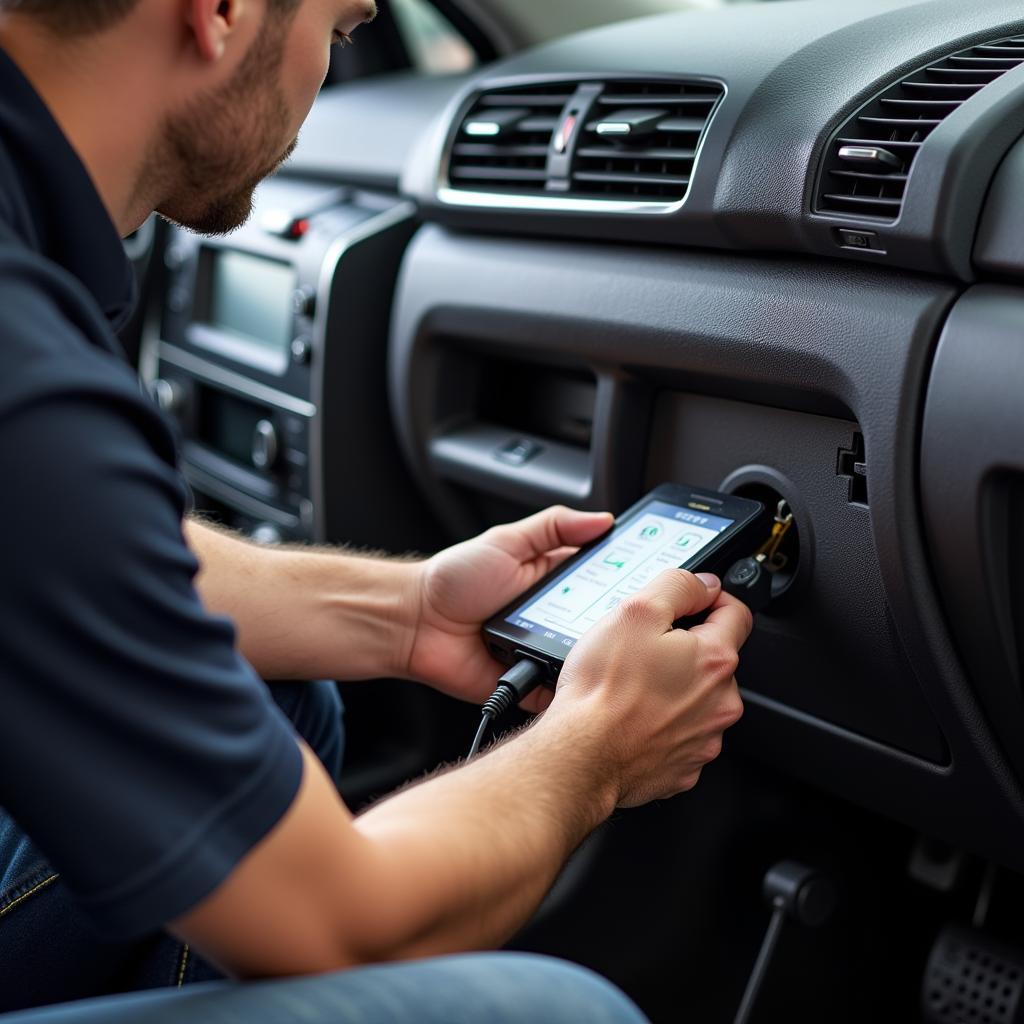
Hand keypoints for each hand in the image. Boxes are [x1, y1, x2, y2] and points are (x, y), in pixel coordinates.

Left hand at [406, 506, 613, 710]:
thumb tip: (602, 519)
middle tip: (633, 615)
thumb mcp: (507, 541)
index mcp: (555, 581)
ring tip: (604, 646)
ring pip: (585, 658)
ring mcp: (542, 651)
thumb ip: (554, 526)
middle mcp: (555, 617)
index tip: (651, 576)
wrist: (415, 622)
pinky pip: (558, 691)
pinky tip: (578, 676)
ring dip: (594, 653)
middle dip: (616, 621)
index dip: (627, 580)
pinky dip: (569, 687)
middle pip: (601, 623)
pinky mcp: (530, 684)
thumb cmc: (452, 580)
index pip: (604, 581)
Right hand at [543, 569, 750, 806]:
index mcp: (715, 661)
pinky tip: (633, 716)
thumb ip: (678, 586)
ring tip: (632, 686)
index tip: (686, 604)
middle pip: (713, 659)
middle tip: (642, 650)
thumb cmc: (603, 691)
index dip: (708, 600)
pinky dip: (660, 722)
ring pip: (696, 698)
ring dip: (672, 687)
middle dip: (683, 649)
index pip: (736, 613)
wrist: (581, 756)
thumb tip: (703, 584)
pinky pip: (679, 733)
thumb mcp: (636, 611)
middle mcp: (721, 703)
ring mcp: (704, 739)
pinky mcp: (684, 767)